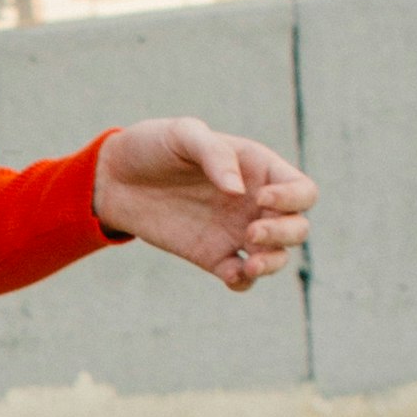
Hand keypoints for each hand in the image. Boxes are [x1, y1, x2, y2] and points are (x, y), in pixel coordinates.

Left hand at [91, 116, 314, 286]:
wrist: (115, 178)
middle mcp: (254, 203)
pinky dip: (243, 281)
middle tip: (251, 233)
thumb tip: (240, 192)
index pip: (301, 190)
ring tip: (250, 265)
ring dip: (273, 264)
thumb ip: (214, 155)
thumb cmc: (153, 145)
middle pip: (298, 227)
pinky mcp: (213, 256)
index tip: (260, 198)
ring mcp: (236, 232)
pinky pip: (241, 277)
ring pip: (277, 257)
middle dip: (284, 234)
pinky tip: (231, 274)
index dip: (292, 198)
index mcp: (258, 169)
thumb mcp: (183, 134)